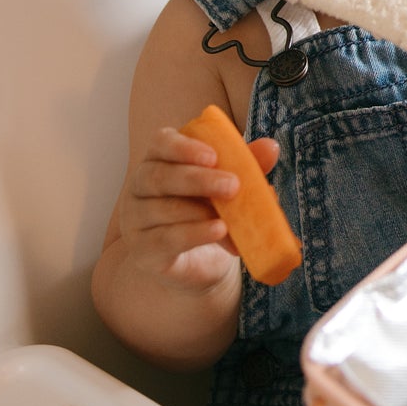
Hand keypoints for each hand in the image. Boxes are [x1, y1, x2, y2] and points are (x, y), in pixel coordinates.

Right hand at [117, 125, 279, 292]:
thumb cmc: (210, 212)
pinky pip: (166, 239)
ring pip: (163, 209)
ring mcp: (136, 219)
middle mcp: (141, 186)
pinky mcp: (142, 250)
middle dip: (198, 180)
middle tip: (232, 185)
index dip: (183, 147)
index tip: (213, 156)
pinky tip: (218, 231)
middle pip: (160, 176)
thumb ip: (246, 165)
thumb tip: (270, 147)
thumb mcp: (230, 186)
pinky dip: (195, 234)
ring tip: (231, 218)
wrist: (201, 262)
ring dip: (200, 212)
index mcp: (161, 159)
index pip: (161, 143)